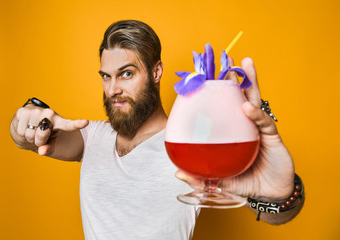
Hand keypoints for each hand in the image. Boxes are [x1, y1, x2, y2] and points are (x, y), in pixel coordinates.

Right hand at [10, 104, 88, 155]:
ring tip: (32, 131)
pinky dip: (21, 133)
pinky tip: (24, 127)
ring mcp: (36, 111)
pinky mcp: (23, 111)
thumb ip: (48, 148)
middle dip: (38, 140)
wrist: (26, 123)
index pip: (69, 124)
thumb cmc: (42, 134)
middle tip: (39, 136)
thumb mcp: (49, 142)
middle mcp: (48, 113)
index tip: (86, 123)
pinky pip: (20, 131)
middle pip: (42, 134)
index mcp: (59, 121)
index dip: (77, 124)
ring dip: (29, 137)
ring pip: (30, 134)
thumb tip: (42, 152)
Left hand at [176, 57, 294, 201]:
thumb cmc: (245, 182)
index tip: (202, 76)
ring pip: (254, 100)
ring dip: (250, 81)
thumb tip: (178, 173)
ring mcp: (258, 128)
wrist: (269, 195)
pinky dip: (255, 114)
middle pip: (237, 96)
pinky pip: (264, 122)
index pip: (221, 107)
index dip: (213, 92)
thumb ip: (200, 177)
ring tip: (245, 62)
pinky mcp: (271, 136)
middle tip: (226, 57)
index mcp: (230, 131)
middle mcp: (243, 125)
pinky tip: (247, 107)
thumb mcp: (219, 181)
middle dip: (232, 76)